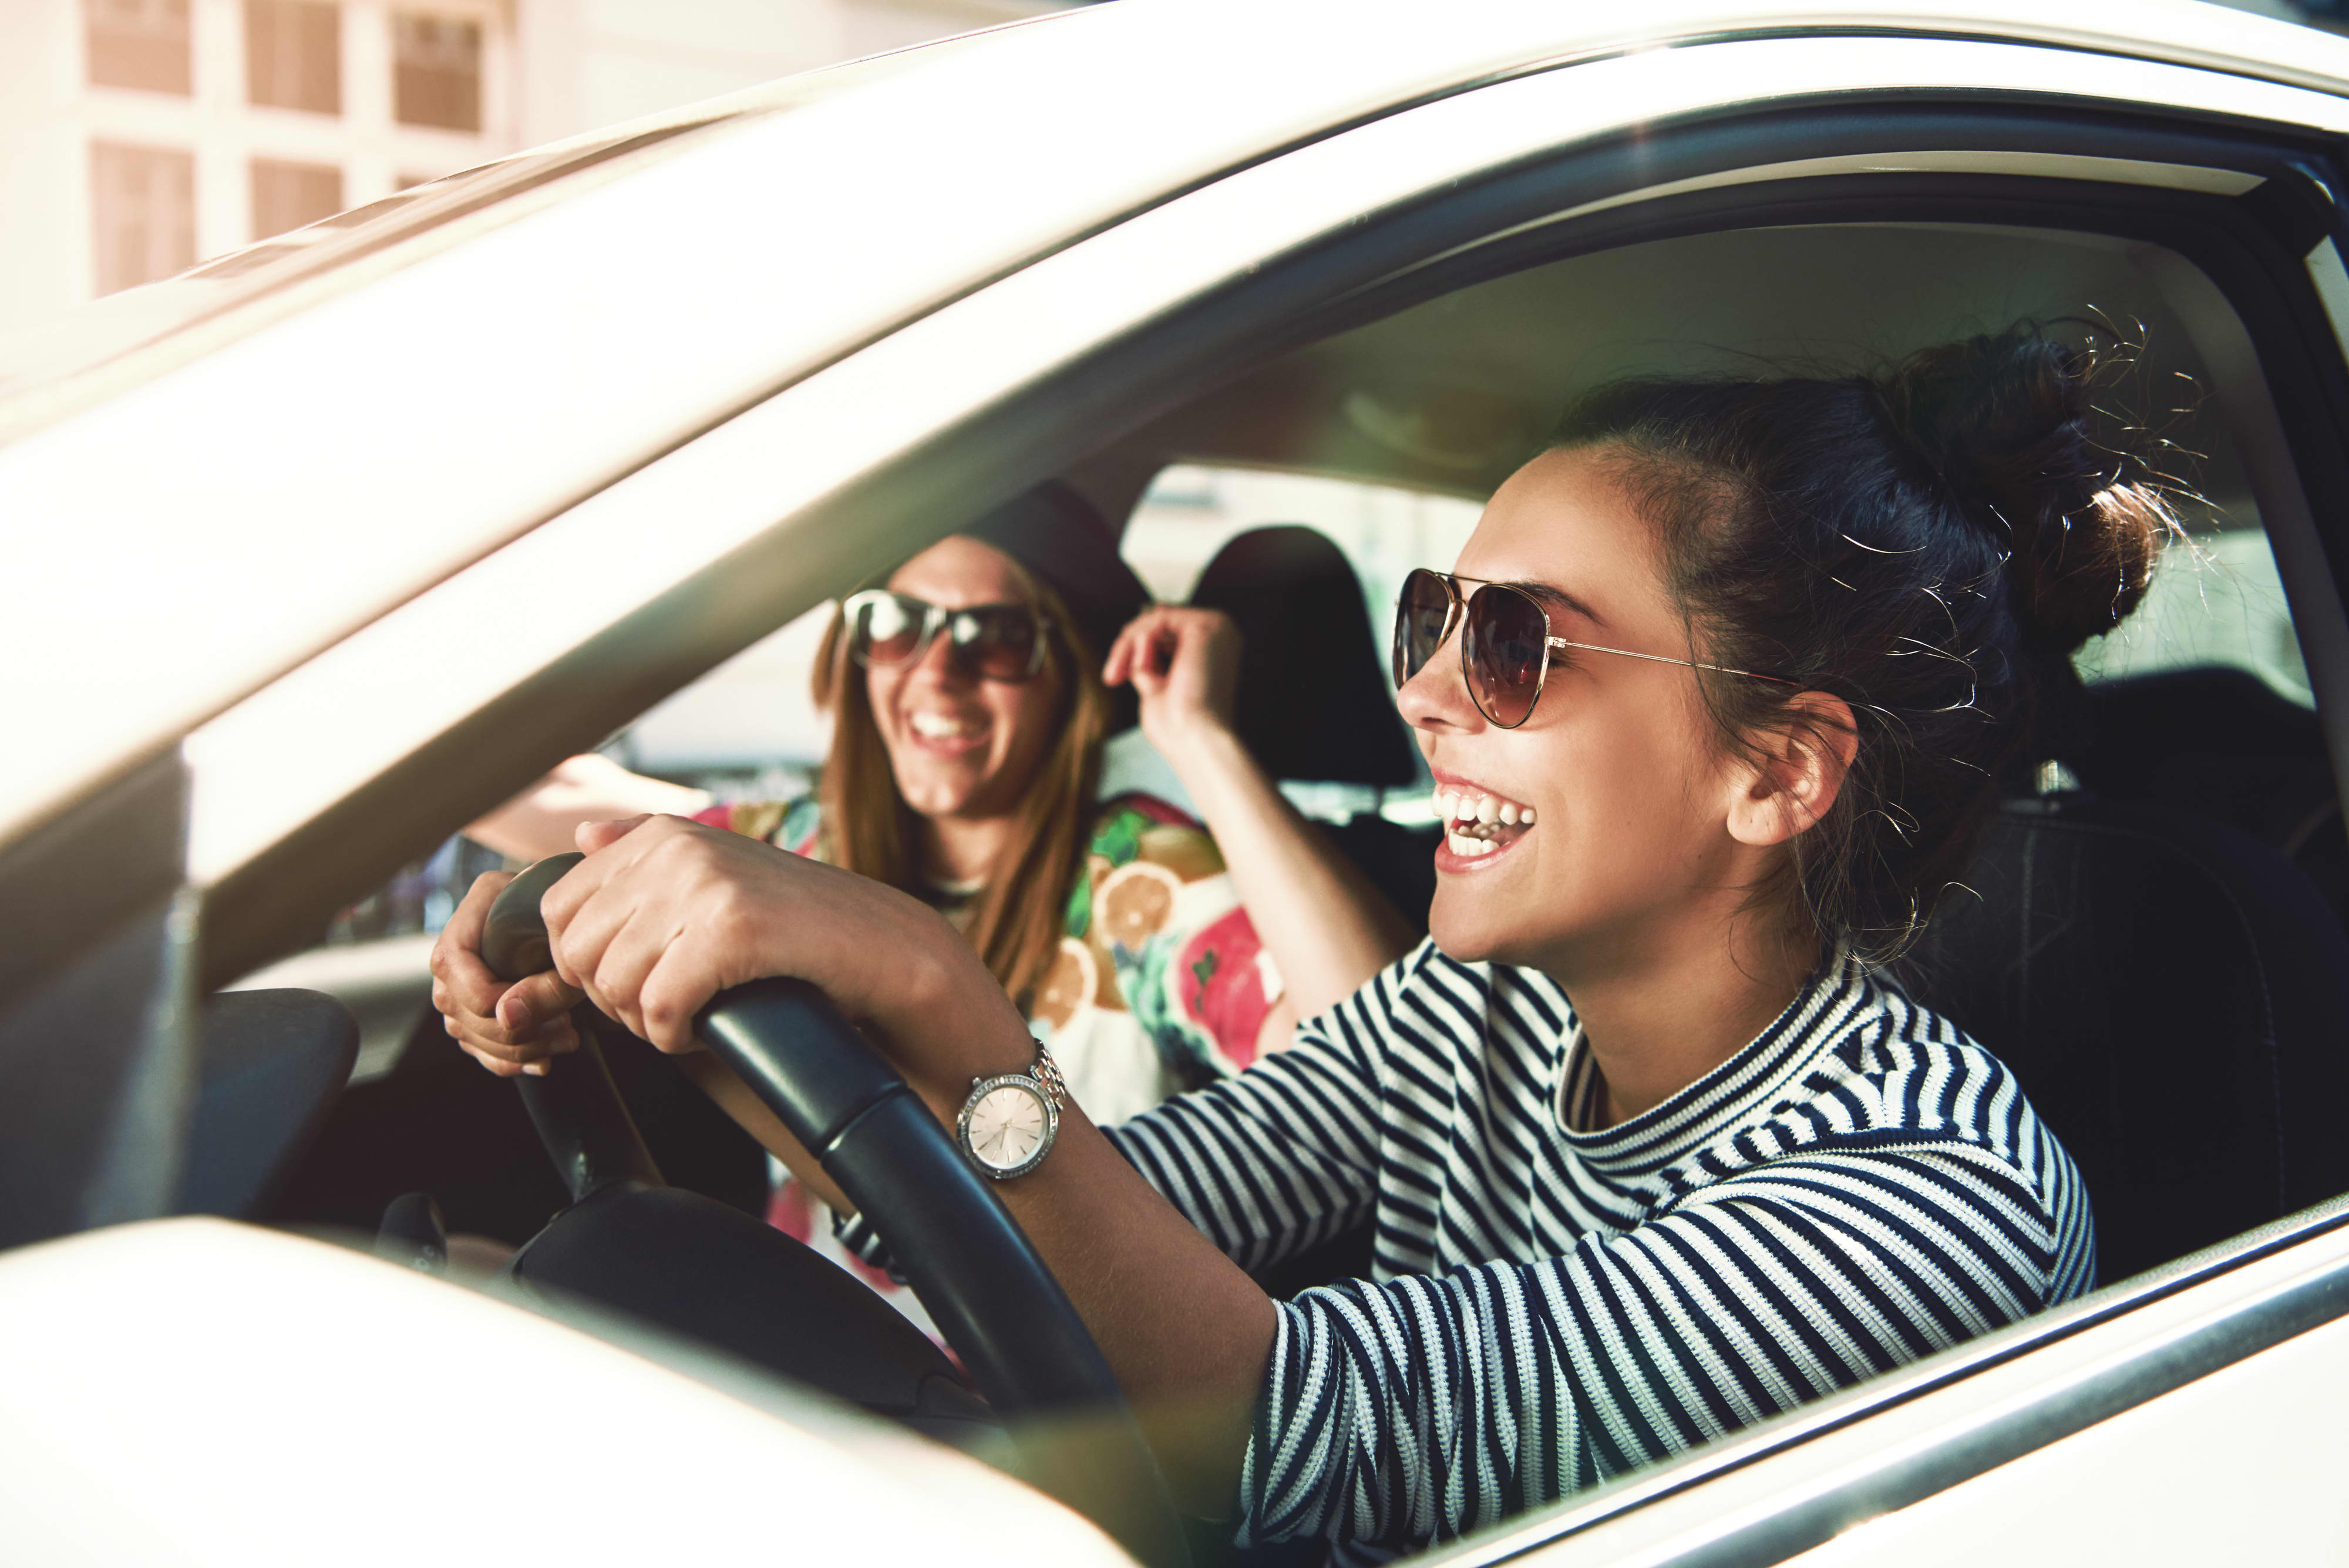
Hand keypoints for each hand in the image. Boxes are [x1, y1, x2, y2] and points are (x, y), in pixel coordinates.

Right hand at [429, 870, 586, 1076]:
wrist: (579, 916)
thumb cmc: (577, 917)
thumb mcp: (567, 941)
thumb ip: (543, 979)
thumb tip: (508, 1017)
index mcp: (469, 918)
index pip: (453, 967)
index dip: (494, 995)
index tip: (550, 1002)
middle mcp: (452, 955)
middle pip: (462, 1011)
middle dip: (519, 1030)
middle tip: (569, 1027)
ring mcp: (457, 987)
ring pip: (471, 1036)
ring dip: (523, 1048)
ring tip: (568, 1038)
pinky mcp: (472, 1014)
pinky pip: (479, 1049)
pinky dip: (512, 1062)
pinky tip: (544, 1061)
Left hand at [539, 814, 1032, 1102]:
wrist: (881, 946)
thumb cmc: (794, 926)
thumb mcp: (715, 874)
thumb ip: (643, 854)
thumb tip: (581, 834)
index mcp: (659, 833)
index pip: (556, 909)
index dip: (583, 963)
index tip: (635, 980)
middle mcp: (673, 848)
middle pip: (574, 952)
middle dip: (609, 996)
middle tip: (662, 1006)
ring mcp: (703, 884)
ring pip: (611, 985)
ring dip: (643, 1021)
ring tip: (689, 1015)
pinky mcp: (731, 930)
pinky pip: (657, 1009)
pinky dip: (674, 1034)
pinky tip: (704, 1028)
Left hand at [1102, 606, 1241, 753]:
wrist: (1196, 742)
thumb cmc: (1179, 728)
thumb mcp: (1155, 688)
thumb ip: (1149, 663)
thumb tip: (1135, 641)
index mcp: (1212, 652)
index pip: (1166, 634)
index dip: (1134, 651)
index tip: (1113, 677)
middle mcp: (1219, 636)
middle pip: (1159, 623)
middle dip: (1127, 646)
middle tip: (1111, 676)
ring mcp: (1217, 628)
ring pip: (1155, 618)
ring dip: (1129, 646)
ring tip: (1121, 675)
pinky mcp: (1207, 625)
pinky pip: (1159, 618)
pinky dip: (1140, 642)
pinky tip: (1140, 668)